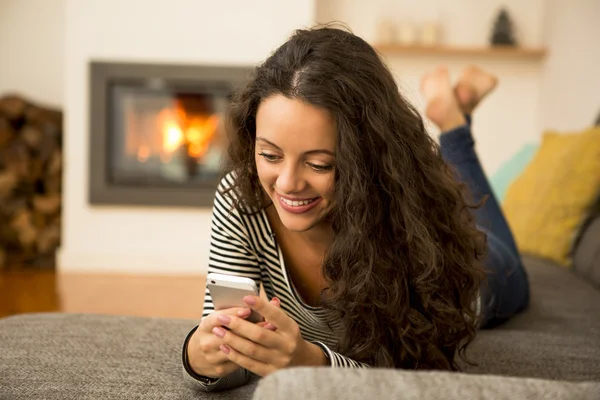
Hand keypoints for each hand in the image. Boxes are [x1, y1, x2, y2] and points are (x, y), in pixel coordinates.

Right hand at [187, 300, 278, 378]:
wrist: (197, 356)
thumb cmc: (214, 332)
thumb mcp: (219, 319)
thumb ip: (237, 311)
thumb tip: (266, 302)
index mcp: (206, 326)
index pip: (217, 318)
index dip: (233, 314)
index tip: (248, 310)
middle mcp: (207, 342)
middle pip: (230, 335)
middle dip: (252, 328)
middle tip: (270, 323)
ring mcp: (212, 357)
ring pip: (237, 350)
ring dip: (256, 342)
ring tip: (272, 337)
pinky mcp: (220, 369)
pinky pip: (239, 362)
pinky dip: (253, 355)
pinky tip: (265, 350)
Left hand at [213, 296, 327, 375]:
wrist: (301, 362)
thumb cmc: (288, 337)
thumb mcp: (286, 323)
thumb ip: (273, 311)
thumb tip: (260, 297)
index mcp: (291, 329)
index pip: (275, 315)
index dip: (261, 306)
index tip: (245, 297)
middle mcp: (286, 345)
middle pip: (259, 334)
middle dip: (238, 325)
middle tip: (221, 317)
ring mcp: (278, 360)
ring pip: (251, 350)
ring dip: (232, 340)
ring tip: (218, 331)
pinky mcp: (270, 372)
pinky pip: (249, 364)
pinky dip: (235, 355)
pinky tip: (224, 347)